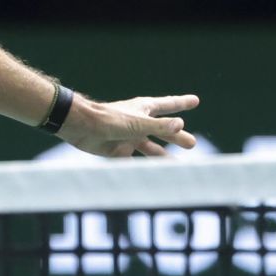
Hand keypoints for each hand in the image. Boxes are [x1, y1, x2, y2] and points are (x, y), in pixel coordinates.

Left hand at [61, 93, 200, 158]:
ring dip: (163, 156)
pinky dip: (144, 168)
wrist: (80, 127)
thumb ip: (159, 126)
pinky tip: (151, 175)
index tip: (195, 101)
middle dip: (177, 136)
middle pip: (163, 130)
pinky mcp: (119, 150)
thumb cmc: (109, 119)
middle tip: (192, 144)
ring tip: (177, 165)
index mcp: (144, 110)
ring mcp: (129, 137)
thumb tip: (181, 125)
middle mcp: (138, 123)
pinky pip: (135, 161)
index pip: (168, 105)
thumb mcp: (138, 123)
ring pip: (151, 148)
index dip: (182, 103)